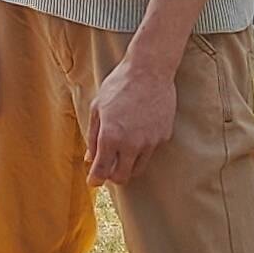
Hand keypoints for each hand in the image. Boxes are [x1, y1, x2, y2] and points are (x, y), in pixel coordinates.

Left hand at [84, 45, 178, 187]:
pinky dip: (142, 148)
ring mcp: (150, 142)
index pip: (102, 171)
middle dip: (112, 176)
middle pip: (122, 177)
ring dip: (128, 164)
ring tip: (122, 150)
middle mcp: (132, 144)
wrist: (150, 70)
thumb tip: (90, 158)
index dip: (95, 180)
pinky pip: (150, 151)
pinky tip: (138, 130)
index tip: (93, 182)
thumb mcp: (98, 108)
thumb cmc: (119, 85)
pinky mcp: (163, 136)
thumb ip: (93, 136)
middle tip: (107, 167)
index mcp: (111, 137)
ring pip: (138, 168)